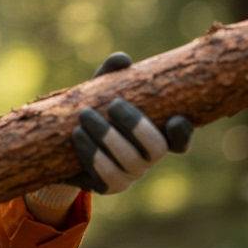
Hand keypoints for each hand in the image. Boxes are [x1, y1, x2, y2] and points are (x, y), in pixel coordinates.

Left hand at [67, 52, 192, 193]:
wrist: (65, 140)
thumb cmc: (95, 107)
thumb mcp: (102, 88)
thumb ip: (114, 74)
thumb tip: (122, 60)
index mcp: (156, 134)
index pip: (181, 140)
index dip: (183, 133)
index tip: (175, 118)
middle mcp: (149, 158)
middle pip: (156, 149)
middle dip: (136, 125)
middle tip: (113, 103)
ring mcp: (130, 175)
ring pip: (128, 162)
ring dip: (106, 137)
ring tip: (84, 116)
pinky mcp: (109, 186)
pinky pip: (105, 177)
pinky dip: (91, 154)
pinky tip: (77, 135)